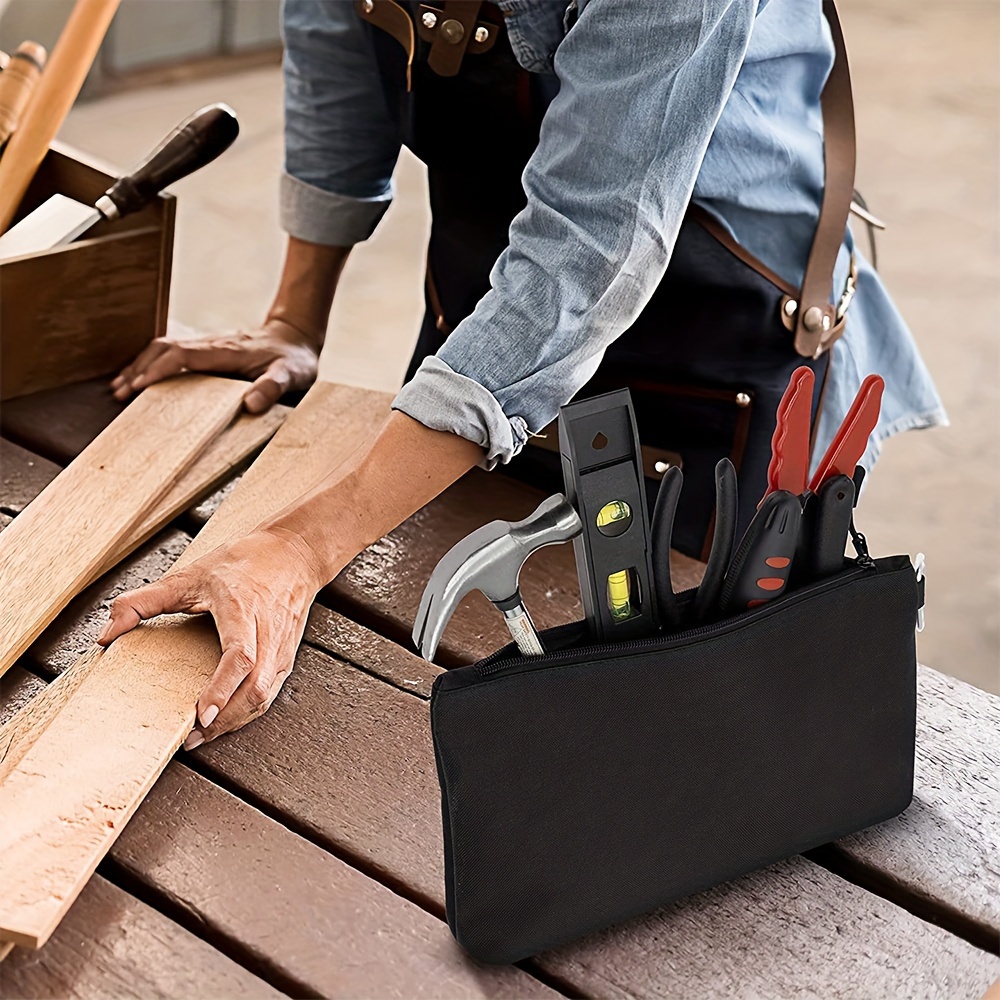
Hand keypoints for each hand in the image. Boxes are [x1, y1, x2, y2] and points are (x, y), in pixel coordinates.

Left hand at [97, 528, 326, 747]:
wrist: (293, 554)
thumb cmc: (244, 562)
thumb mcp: (190, 574)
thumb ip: (144, 601)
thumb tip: (107, 633)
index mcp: (243, 609)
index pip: (240, 656)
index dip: (221, 688)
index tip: (201, 713)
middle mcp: (267, 633)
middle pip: (255, 687)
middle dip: (225, 719)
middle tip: (191, 737)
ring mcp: (281, 648)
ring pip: (264, 696)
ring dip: (235, 721)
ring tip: (202, 735)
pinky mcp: (286, 657)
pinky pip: (269, 693)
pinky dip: (246, 712)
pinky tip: (224, 719)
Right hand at [111, 317, 320, 413]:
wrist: (295, 336)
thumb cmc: (294, 359)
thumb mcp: (292, 375)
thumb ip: (274, 387)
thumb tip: (251, 404)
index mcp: (227, 352)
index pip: (183, 356)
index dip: (160, 370)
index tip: (140, 387)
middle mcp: (211, 345)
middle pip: (164, 349)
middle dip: (139, 369)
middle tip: (119, 392)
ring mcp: (207, 346)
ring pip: (164, 349)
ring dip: (140, 365)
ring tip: (119, 387)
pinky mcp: (207, 350)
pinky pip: (172, 353)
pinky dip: (151, 363)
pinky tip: (140, 378)